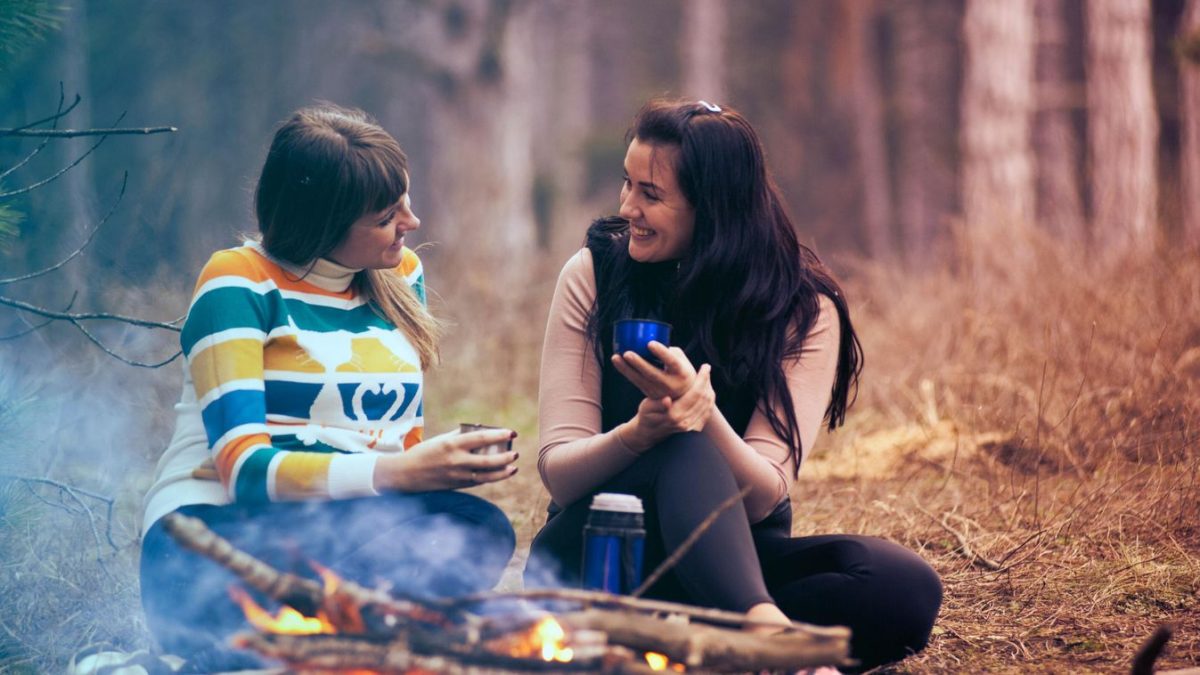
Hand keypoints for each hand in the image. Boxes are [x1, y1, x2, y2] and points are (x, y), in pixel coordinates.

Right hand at [373, 428, 518, 491]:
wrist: (406, 474)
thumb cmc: (425, 452)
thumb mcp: (442, 439)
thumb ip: (461, 436)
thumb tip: (481, 431)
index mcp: (452, 444)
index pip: (481, 438)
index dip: (499, 435)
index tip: (512, 432)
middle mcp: (456, 460)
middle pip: (487, 460)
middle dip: (505, 457)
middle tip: (515, 453)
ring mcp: (457, 475)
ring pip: (486, 475)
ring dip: (502, 472)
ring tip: (514, 467)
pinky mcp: (457, 486)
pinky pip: (478, 482)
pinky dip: (491, 478)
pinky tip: (501, 474)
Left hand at [612, 341, 697, 399]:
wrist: (684, 395)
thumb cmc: (681, 370)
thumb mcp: (681, 360)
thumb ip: (668, 350)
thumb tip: (650, 340)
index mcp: (681, 373)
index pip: (671, 362)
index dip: (661, 353)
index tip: (650, 343)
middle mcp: (670, 384)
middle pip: (652, 374)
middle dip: (638, 364)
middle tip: (627, 353)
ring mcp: (659, 392)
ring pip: (640, 380)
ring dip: (626, 369)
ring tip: (615, 357)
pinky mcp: (649, 394)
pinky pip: (636, 382)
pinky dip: (625, 371)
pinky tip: (617, 362)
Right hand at [620, 364, 715, 450]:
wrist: (649, 432)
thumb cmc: (647, 415)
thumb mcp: (647, 407)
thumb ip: (657, 404)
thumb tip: (667, 400)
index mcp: (674, 415)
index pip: (695, 394)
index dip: (702, 379)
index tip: (705, 366)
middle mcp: (685, 422)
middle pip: (704, 398)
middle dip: (707, 381)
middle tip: (706, 368)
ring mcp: (691, 426)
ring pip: (708, 404)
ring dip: (709, 389)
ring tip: (706, 377)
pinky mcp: (694, 428)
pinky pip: (708, 411)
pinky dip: (710, 399)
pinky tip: (706, 390)